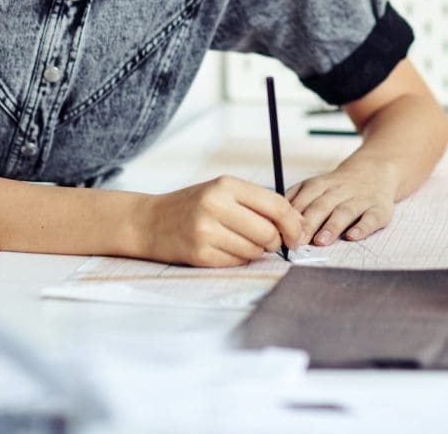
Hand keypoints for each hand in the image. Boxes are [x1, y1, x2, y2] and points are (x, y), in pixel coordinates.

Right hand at [139, 176, 302, 266]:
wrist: (150, 222)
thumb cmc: (193, 205)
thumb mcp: (222, 191)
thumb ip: (257, 203)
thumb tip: (298, 223)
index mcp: (226, 185)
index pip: (276, 205)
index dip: (293, 223)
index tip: (297, 234)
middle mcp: (216, 206)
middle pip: (268, 232)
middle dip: (276, 241)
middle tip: (270, 241)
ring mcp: (206, 231)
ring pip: (255, 250)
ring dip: (257, 251)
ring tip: (241, 241)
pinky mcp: (200, 254)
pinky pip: (237, 262)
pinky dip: (239, 259)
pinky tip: (226, 249)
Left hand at [286, 162, 399, 245]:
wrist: (374, 172)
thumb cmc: (338, 187)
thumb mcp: (315, 186)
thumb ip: (296, 200)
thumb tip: (275, 221)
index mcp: (320, 185)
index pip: (304, 199)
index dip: (292, 217)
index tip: (282, 233)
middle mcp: (340, 190)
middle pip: (322, 206)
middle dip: (308, 224)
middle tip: (297, 242)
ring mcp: (361, 199)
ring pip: (344, 211)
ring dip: (332, 226)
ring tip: (321, 241)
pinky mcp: (379, 209)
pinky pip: (371, 218)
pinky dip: (362, 227)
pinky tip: (352, 236)